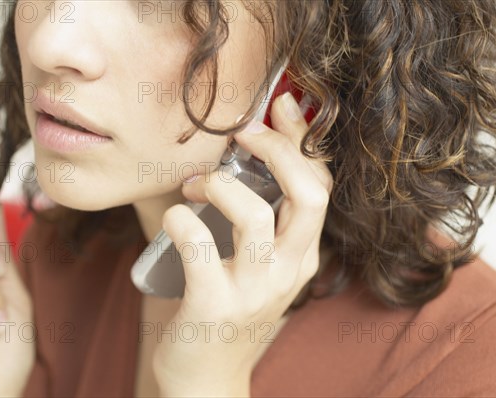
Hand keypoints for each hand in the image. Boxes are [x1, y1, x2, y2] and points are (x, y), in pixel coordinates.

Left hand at [153, 92, 333, 396]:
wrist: (206, 379)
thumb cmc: (226, 308)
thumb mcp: (256, 264)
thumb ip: (256, 218)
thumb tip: (235, 156)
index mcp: (302, 254)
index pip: (320, 186)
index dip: (303, 141)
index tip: (281, 106)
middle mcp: (290, 270)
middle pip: (308, 193)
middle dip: (278, 149)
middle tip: (243, 134)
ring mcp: (256, 290)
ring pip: (254, 215)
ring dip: (218, 186)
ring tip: (195, 188)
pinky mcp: (216, 305)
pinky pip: (199, 245)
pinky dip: (180, 220)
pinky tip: (174, 219)